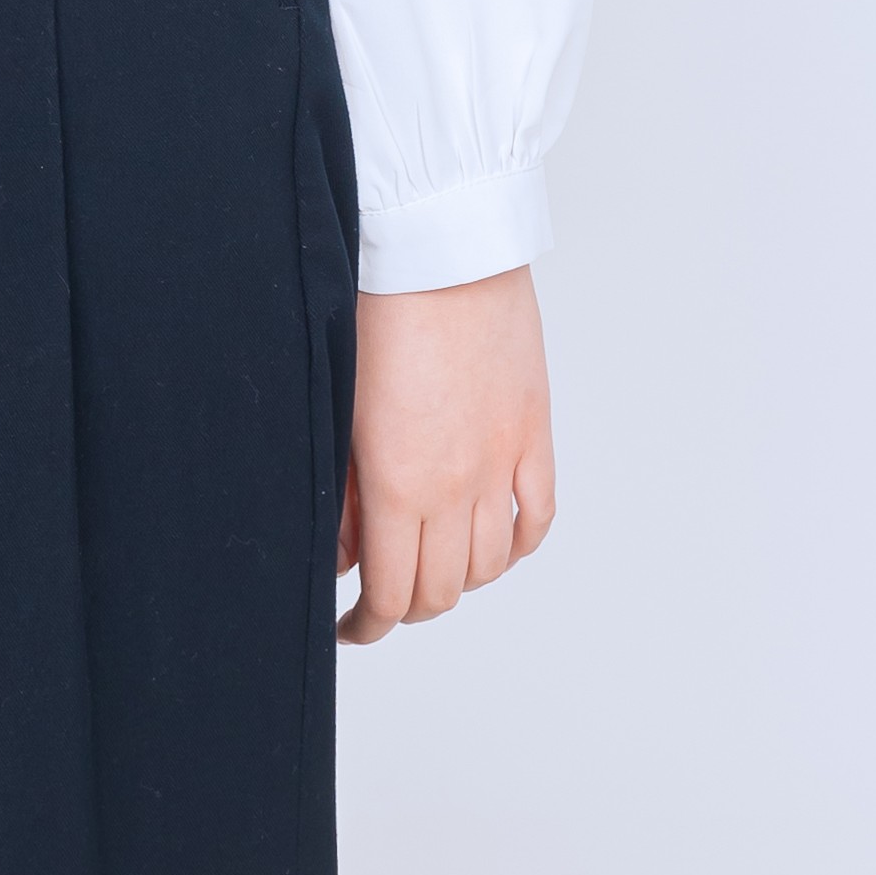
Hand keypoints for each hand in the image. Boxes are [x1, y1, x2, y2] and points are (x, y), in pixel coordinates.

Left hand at [335, 268, 555, 644]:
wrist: (440, 247)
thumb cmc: (374, 312)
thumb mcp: (337, 413)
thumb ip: (342, 493)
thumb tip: (345, 556)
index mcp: (395, 485)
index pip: (391, 595)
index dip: (369, 626)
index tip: (353, 627)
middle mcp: (455, 486)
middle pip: (442, 590)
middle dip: (408, 608)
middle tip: (383, 601)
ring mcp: (502, 461)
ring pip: (491, 563)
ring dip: (461, 581)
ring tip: (433, 570)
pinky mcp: (533, 431)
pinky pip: (538, 515)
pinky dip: (518, 545)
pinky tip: (494, 545)